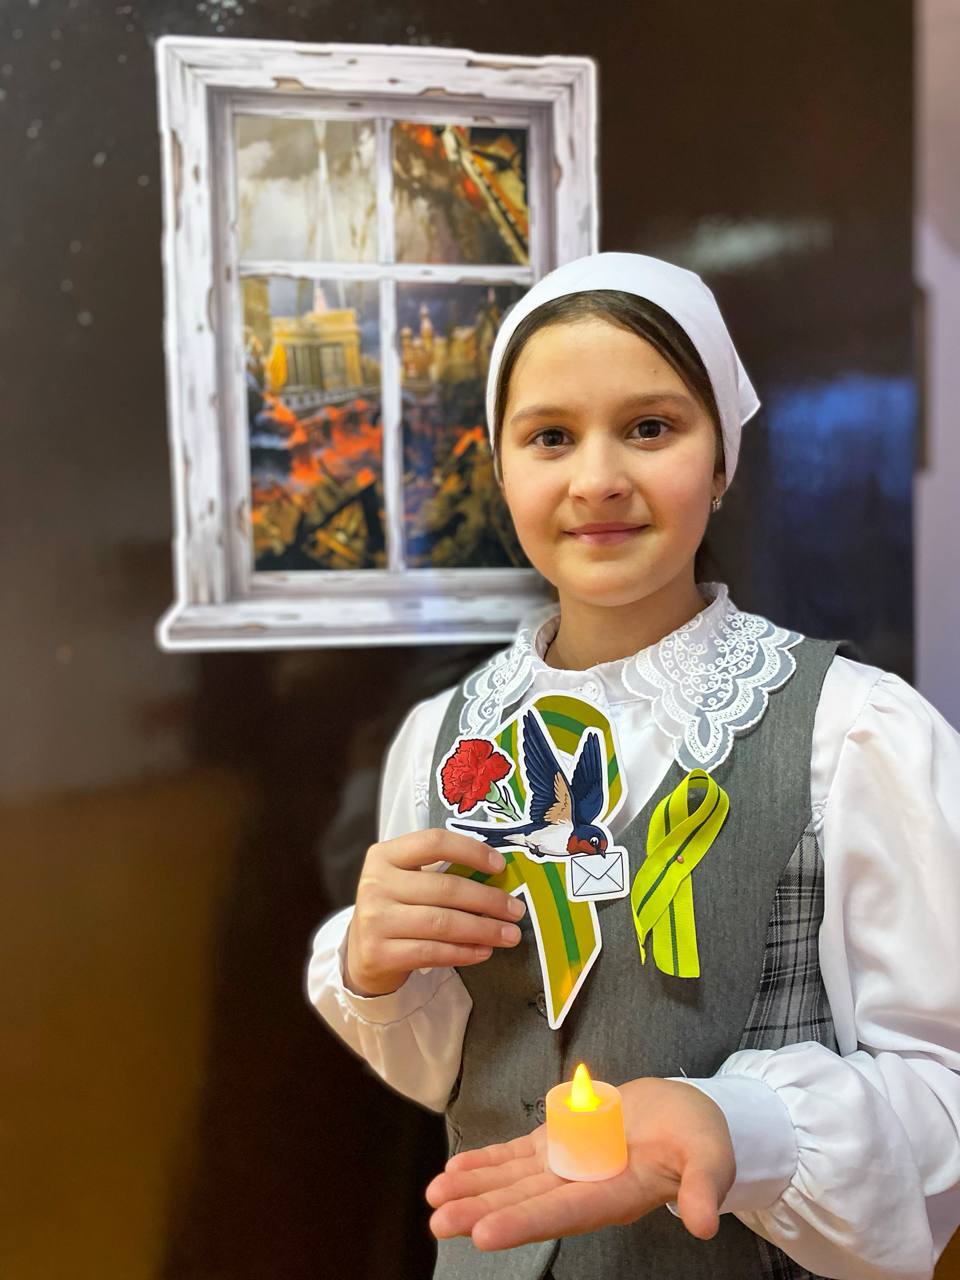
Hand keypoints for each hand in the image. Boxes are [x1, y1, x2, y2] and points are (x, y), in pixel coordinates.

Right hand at [344, 829, 525, 996]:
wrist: (362, 951)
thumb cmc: (397, 908)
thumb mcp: (408, 880)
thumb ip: (442, 872)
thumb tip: (498, 876)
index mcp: (385, 855)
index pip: (434, 842)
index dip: (471, 851)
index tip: (500, 866)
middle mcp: (375, 883)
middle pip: (445, 888)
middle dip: (488, 900)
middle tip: (516, 910)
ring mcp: (374, 920)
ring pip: (442, 923)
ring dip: (483, 929)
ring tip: (509, 935)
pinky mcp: (378, 953)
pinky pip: (432, 952)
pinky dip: (464, 952)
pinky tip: (484, 951)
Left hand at [426, 1078, 734, 1250]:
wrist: (687, 1114)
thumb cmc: (699, 1135)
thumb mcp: (709, 1155)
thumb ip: (703, 1185)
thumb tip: (704, 1222)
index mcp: (616, 1195)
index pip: (563, 1214)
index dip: (524, 1223)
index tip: (484, 1233)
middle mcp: (584, 1187)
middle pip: (526, 1202)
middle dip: (482, 1210)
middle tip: (440, 1221)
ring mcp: (569, 1165)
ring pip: (514, 1180)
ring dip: (474, 1187)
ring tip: (434, 1196)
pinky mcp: (561, 1142)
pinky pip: (518, 1154)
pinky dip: (488, 1160)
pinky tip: (457, 1166)